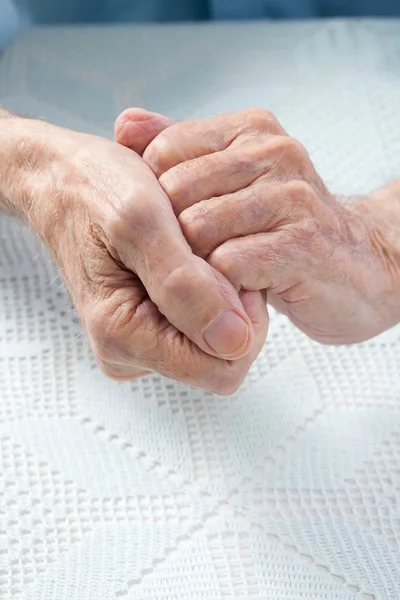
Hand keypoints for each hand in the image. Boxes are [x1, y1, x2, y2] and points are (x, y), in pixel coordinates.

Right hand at [2, 111, 267, 393]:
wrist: (64, 175)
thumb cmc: (92, 187)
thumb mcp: (139, 220)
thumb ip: (185, 284)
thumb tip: (233, 342)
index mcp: (121, 336)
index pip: (222, 369)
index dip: (241, 319)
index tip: (223, 264)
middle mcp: (130, 349)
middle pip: (223, 355)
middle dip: (229, 300)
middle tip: (199, 247)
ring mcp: (140, 339)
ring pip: (218, 336)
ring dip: (219, 288)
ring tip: (185, 244)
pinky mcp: (149, 324)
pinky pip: (204, 320)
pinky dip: (210, 284)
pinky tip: (185, 252)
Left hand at [116, 108, 399, 343]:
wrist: (358, 269)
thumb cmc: (286, 230)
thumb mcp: (233, 181)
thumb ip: (180, 150)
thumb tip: (124, 124)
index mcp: (252, 130)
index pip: (164, 152)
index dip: (158, 199)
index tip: (179, 227)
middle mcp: (275, 153)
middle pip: (176, 192)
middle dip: (175, 235)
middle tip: (196, 260)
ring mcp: (292, 196)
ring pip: (199, 228)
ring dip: (199, 264)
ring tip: (218, 276)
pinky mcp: (304, 244)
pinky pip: (230, 263)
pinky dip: (222, 287)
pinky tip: (239, 291)